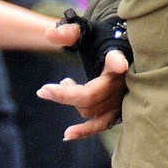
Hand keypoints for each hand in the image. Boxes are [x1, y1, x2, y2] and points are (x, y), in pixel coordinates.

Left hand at [38, 21, 127, 139]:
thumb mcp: (89, 33)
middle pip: (91, 95)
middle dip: (65, 94)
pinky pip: (102, 124)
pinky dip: (85, 131)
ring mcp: (121, 97)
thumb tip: (46, 33)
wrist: (123, 53)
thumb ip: (69, 33)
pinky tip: (67, 135)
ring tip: (64, 84)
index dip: (118, 62)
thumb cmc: (104, 41)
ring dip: (72, 101)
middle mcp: (122, 80)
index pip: (117, 60)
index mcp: (118, 57)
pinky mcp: (119, 109)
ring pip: (91, 109)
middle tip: (44, 89)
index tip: (120, 65)